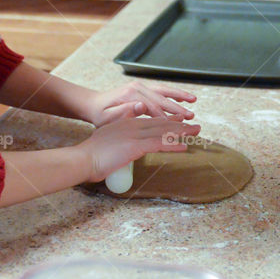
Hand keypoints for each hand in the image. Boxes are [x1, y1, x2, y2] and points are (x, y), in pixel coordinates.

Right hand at [76, 117, 200, 182]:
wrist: (84, 158)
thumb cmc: (92, 155)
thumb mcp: (108, 139)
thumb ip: (119, 138)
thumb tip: (127, 145)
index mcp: (126, 122)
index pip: (151, 120)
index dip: (167, 121)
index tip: (179, 122)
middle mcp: (132, 124)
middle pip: (161, 123)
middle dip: (179, 124)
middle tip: (194, 125)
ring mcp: (135, 134)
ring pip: (163, 131)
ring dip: (182, 131)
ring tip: (196, 132)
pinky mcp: (136, 145)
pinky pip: (159, 143)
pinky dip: (173, 144)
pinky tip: (184, 146)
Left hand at [84, 81, 196, 126]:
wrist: (92, 104)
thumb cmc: (99, 115)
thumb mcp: (107, 117)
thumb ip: (123, 112)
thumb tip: (141, 106)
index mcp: (130, 96)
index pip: (152, 108)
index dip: (165, 118)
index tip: (176, 127)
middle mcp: (137, 88)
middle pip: (161, 98)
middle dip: (177, 108)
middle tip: (190, 117)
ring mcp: (140, 87)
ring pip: (163, 91)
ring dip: (179, 96)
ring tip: (193, 100)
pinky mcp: (142, 89)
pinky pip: (160, 91)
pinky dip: (172, 94)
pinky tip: (182, 98)